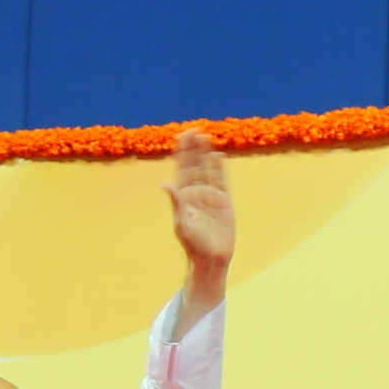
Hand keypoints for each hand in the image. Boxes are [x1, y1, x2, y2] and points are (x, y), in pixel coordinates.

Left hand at [165, 127, 233, 275]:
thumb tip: (165, 184)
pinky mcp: (224, 201)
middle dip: (193, 148)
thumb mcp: (182, 223)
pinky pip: (221, 180)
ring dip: (205, 154)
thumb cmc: (193, 244)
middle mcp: (196, 193)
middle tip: (193, 129)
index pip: (182, 169)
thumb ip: (177, 202)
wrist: (211, 258)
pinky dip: (219, 168)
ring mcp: (210, 196)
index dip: (182, 153)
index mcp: (184, 196)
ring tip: (204, 136)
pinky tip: (217, 155)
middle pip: (195, 165)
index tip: (181, 136)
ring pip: (207, 169)